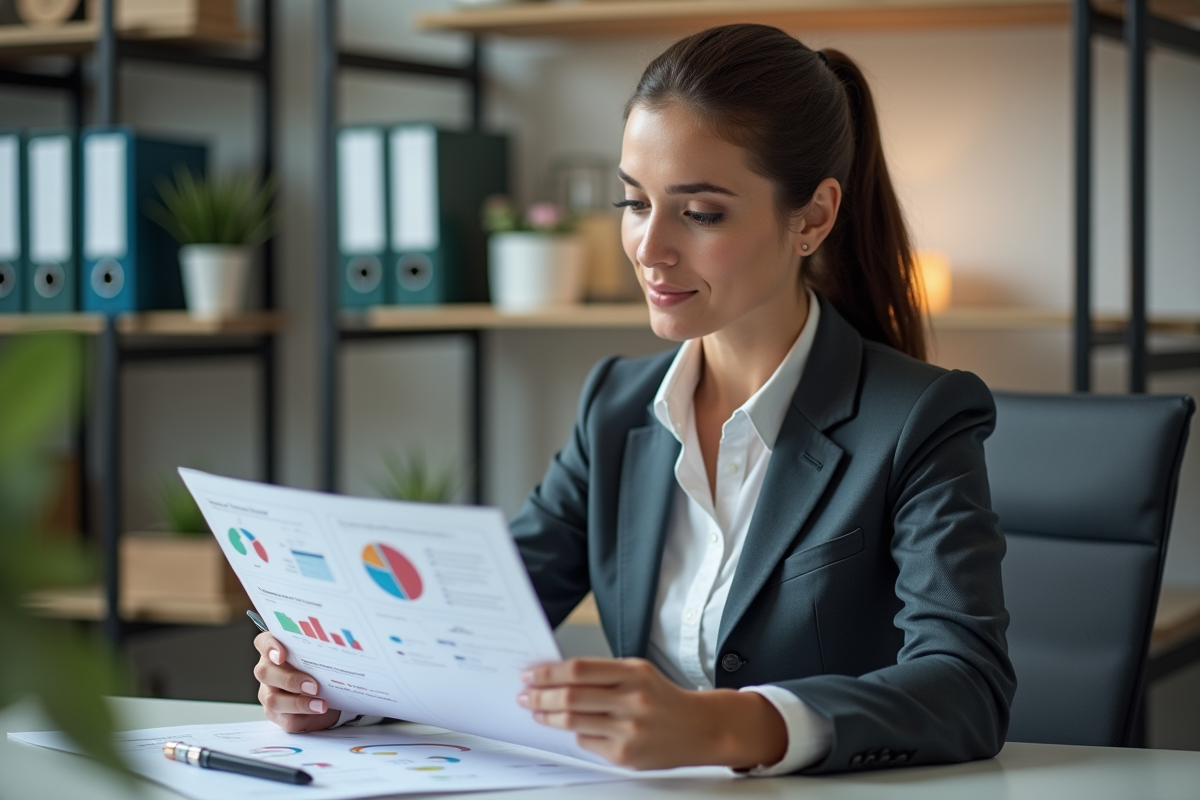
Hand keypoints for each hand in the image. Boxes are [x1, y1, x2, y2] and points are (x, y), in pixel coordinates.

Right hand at [253, 632, 341, 732]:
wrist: (328, 692)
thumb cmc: (320, 667)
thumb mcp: (320, 656)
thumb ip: (318, 650)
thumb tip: (336, 649)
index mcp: (275, 650)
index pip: (263, 642)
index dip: (269, 647)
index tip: (282, 656)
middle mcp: (268, 671)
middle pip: (264, 673)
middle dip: (289, 680)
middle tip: (313, 686)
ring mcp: (269, 694)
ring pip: (273, 700)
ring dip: (299, 703)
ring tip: (321, 703)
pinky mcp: (278, 715)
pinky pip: (287, 719)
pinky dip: (305, 715)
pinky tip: (319, 710)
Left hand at [518, 657, 786, 770]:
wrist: (699, 728)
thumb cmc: (662, 697)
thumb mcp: (638, 672)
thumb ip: (602, 673)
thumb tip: (555, 676)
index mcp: (634, 674)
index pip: (579, 670)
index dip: (548, 672)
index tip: (530, 674)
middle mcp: (632, 702)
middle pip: (570, 698)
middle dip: (539, 696)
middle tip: (524, 695)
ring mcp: (628, 732)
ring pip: (572, 723)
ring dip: (547, 717)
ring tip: (537, 711)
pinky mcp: (625, 756)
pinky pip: (587, 742)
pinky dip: (575, 733)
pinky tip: (571, 727)